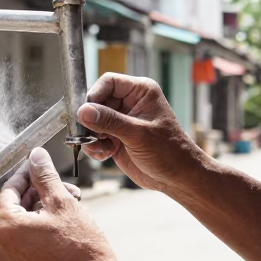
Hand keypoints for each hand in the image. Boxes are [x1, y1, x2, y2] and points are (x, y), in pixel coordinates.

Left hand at [0, 148, 125, 260]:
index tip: (40, 164)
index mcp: (4, 227)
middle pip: (16, 207)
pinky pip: (27, 243)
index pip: (10, 190)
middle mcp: (0, 247)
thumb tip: (36, 155)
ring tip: (72, 206)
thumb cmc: (80, 246)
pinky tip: (65, 226)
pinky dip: (42, 230)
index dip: (27, 173)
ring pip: (24, 225)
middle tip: (66, 188)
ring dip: (44, 211)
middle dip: (41, 193)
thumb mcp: (62, 203)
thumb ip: (45, 176)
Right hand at [77, 74, 203, 193]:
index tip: (86, 112)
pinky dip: (95, 147)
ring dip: (91, 136)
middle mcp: (130, 104)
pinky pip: (96, 137)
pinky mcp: (116, 138)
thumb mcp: (138, 134)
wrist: (177, 178)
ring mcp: (122, 121)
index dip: (95, 95)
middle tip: (89, 135)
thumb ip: (110, 121)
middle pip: (97, 102)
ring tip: (99, 148)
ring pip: (93, 121)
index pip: (109, 82)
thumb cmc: (168, 151)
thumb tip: (83, 111)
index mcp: (141, 92)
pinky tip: (104, 155)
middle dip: (90, 120)